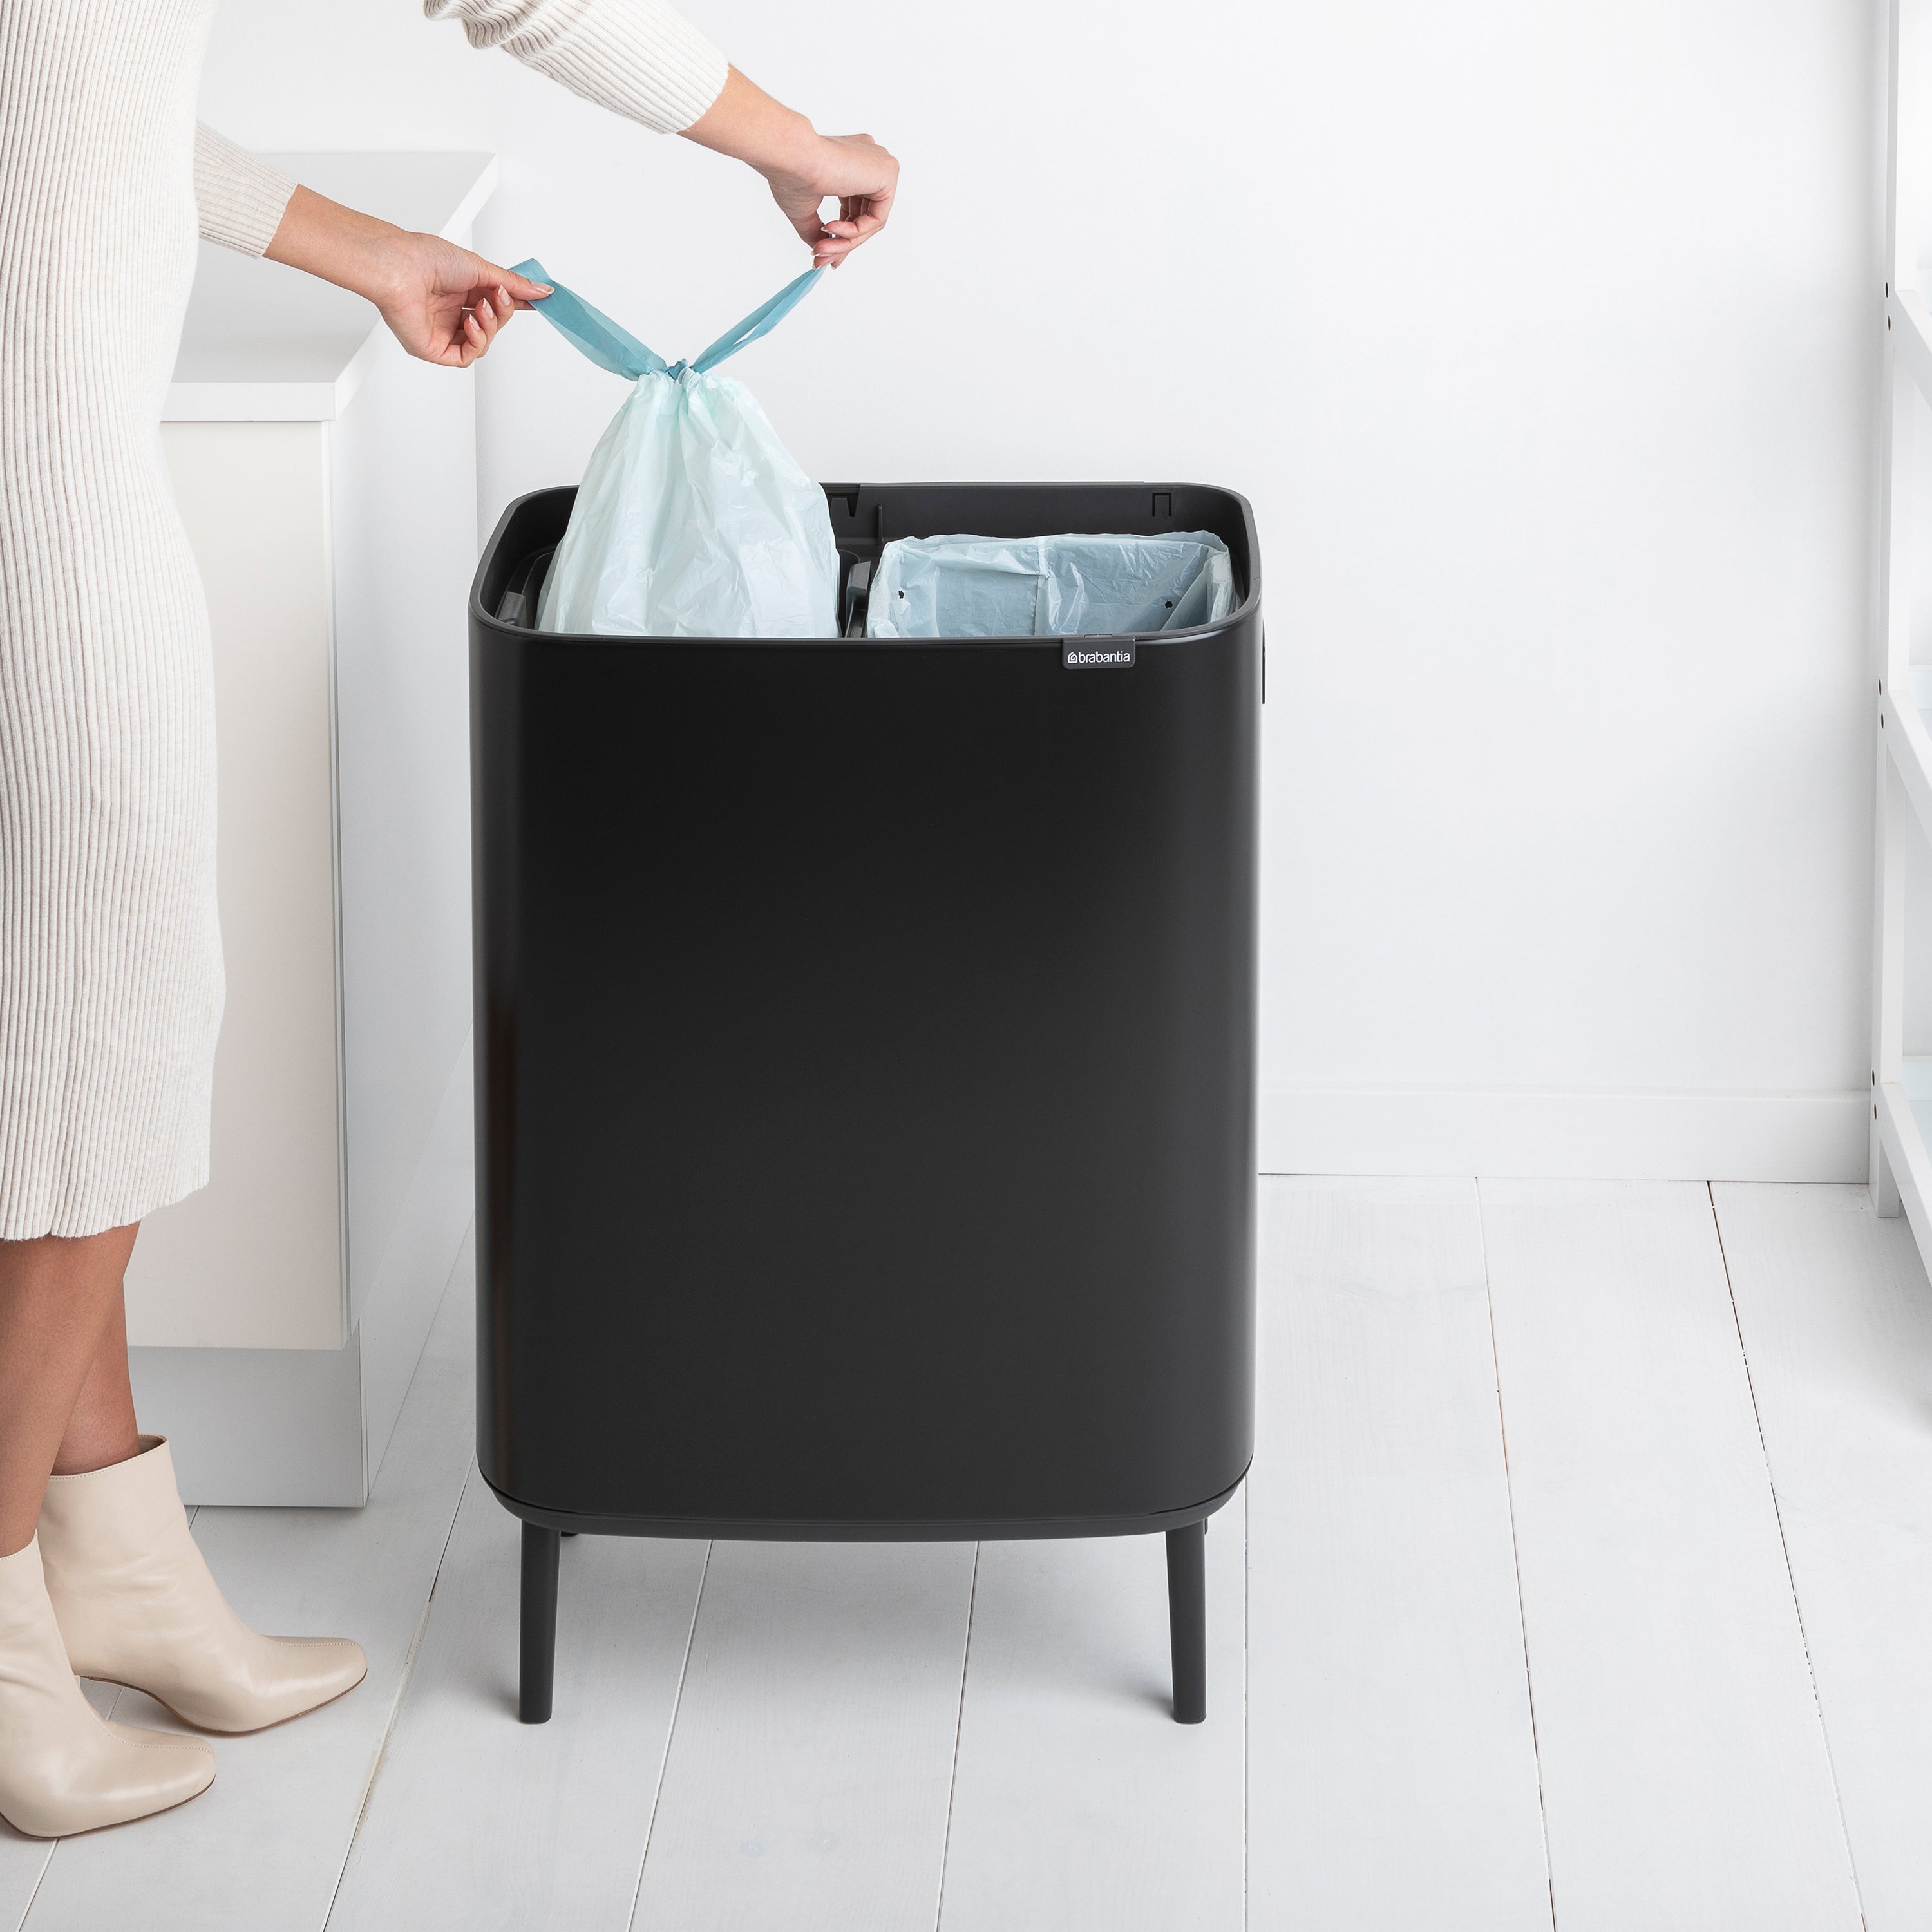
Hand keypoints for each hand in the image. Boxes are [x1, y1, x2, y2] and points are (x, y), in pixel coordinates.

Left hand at [264, 185, 551, 366]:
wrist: (399, 267)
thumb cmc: (425, 258)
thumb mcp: (481, 268)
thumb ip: (513, 285)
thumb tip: (542, 291)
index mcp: (458, 291)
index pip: (495, 304)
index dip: (515, 304)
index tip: (538, 302)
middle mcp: (450, 312)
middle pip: (492, 325)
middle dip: (502, 312)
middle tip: (501, 297)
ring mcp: (442, 332)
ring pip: (482, 343)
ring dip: (490, 326)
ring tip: (482, 307)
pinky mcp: (434, 349)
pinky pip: (466, 356)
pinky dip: (476, 341)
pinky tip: (471, 323)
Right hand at [683, 68, 898, 266]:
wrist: (790, 155)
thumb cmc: (791, 174)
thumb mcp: (805, 209)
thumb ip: (817, 229)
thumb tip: (822, 251)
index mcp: (851, 161)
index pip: (855, 206)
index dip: (842, 235)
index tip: (826, 254)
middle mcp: (869, 159)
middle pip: (864, 216)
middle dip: (843, 243)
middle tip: (823, 260)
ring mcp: (880, 164)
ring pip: (871, 221)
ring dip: (845, 242)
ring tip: (821, 248)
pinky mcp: (888, 172)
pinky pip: (877, 218)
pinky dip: (855, 232)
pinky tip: (831, 229)